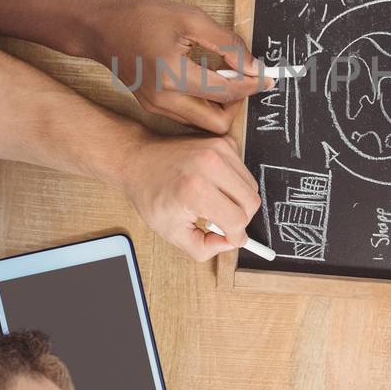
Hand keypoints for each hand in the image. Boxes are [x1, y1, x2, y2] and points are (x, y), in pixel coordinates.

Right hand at [81, 0, 262, 132]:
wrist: (100, 24)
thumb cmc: (142, 14)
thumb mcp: (190, 18)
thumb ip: (226, 44)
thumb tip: (253, 65)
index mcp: (173, 76)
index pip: (226, 92)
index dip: (253, 84)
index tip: (268, 76)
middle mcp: (164, 100)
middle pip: (217, 124)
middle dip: (237, 104)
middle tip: (244, 79)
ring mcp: (155, 107)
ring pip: (202, 124)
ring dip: (220, 106)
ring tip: (223, 76)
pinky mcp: (151, 106)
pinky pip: (187, 115)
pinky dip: (203, 103)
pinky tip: (204, 80)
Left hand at [121, 132, 260, 260]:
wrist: (139, 160)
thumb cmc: (151, 194)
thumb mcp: (171, 232)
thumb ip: (204, 248)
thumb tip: (230, 243)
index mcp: (196, 190)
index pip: (238, 220)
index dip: (235, 235)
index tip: (229, 237)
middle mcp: (210, 165)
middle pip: (251, 202)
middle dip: (241, 218)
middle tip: (222, 221)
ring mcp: (218, 149)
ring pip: (252, 186)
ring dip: (239, 200)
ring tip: (216, 202)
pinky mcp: (223, 141)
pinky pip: (244, 170)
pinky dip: (235, 183)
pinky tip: (216, 185)